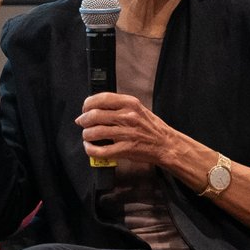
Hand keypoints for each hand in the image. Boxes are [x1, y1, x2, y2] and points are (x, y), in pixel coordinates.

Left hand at [77, 93, 200, 173]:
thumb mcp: (137, 109)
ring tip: (88, 136)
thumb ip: (118, 106)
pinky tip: (90, 147)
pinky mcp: (126, 149)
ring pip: (94, 132)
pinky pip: (100, 151)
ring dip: (86, 135)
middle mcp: (128, 116)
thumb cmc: (151, 128)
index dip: (88, 103)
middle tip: (82, 123)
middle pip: (94, 115)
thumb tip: (93, 107)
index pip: (101, 98)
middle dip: (83, 120)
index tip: (85, 108)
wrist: (166, 145)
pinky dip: (90, 149)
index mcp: (130, 103)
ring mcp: (127, 133)